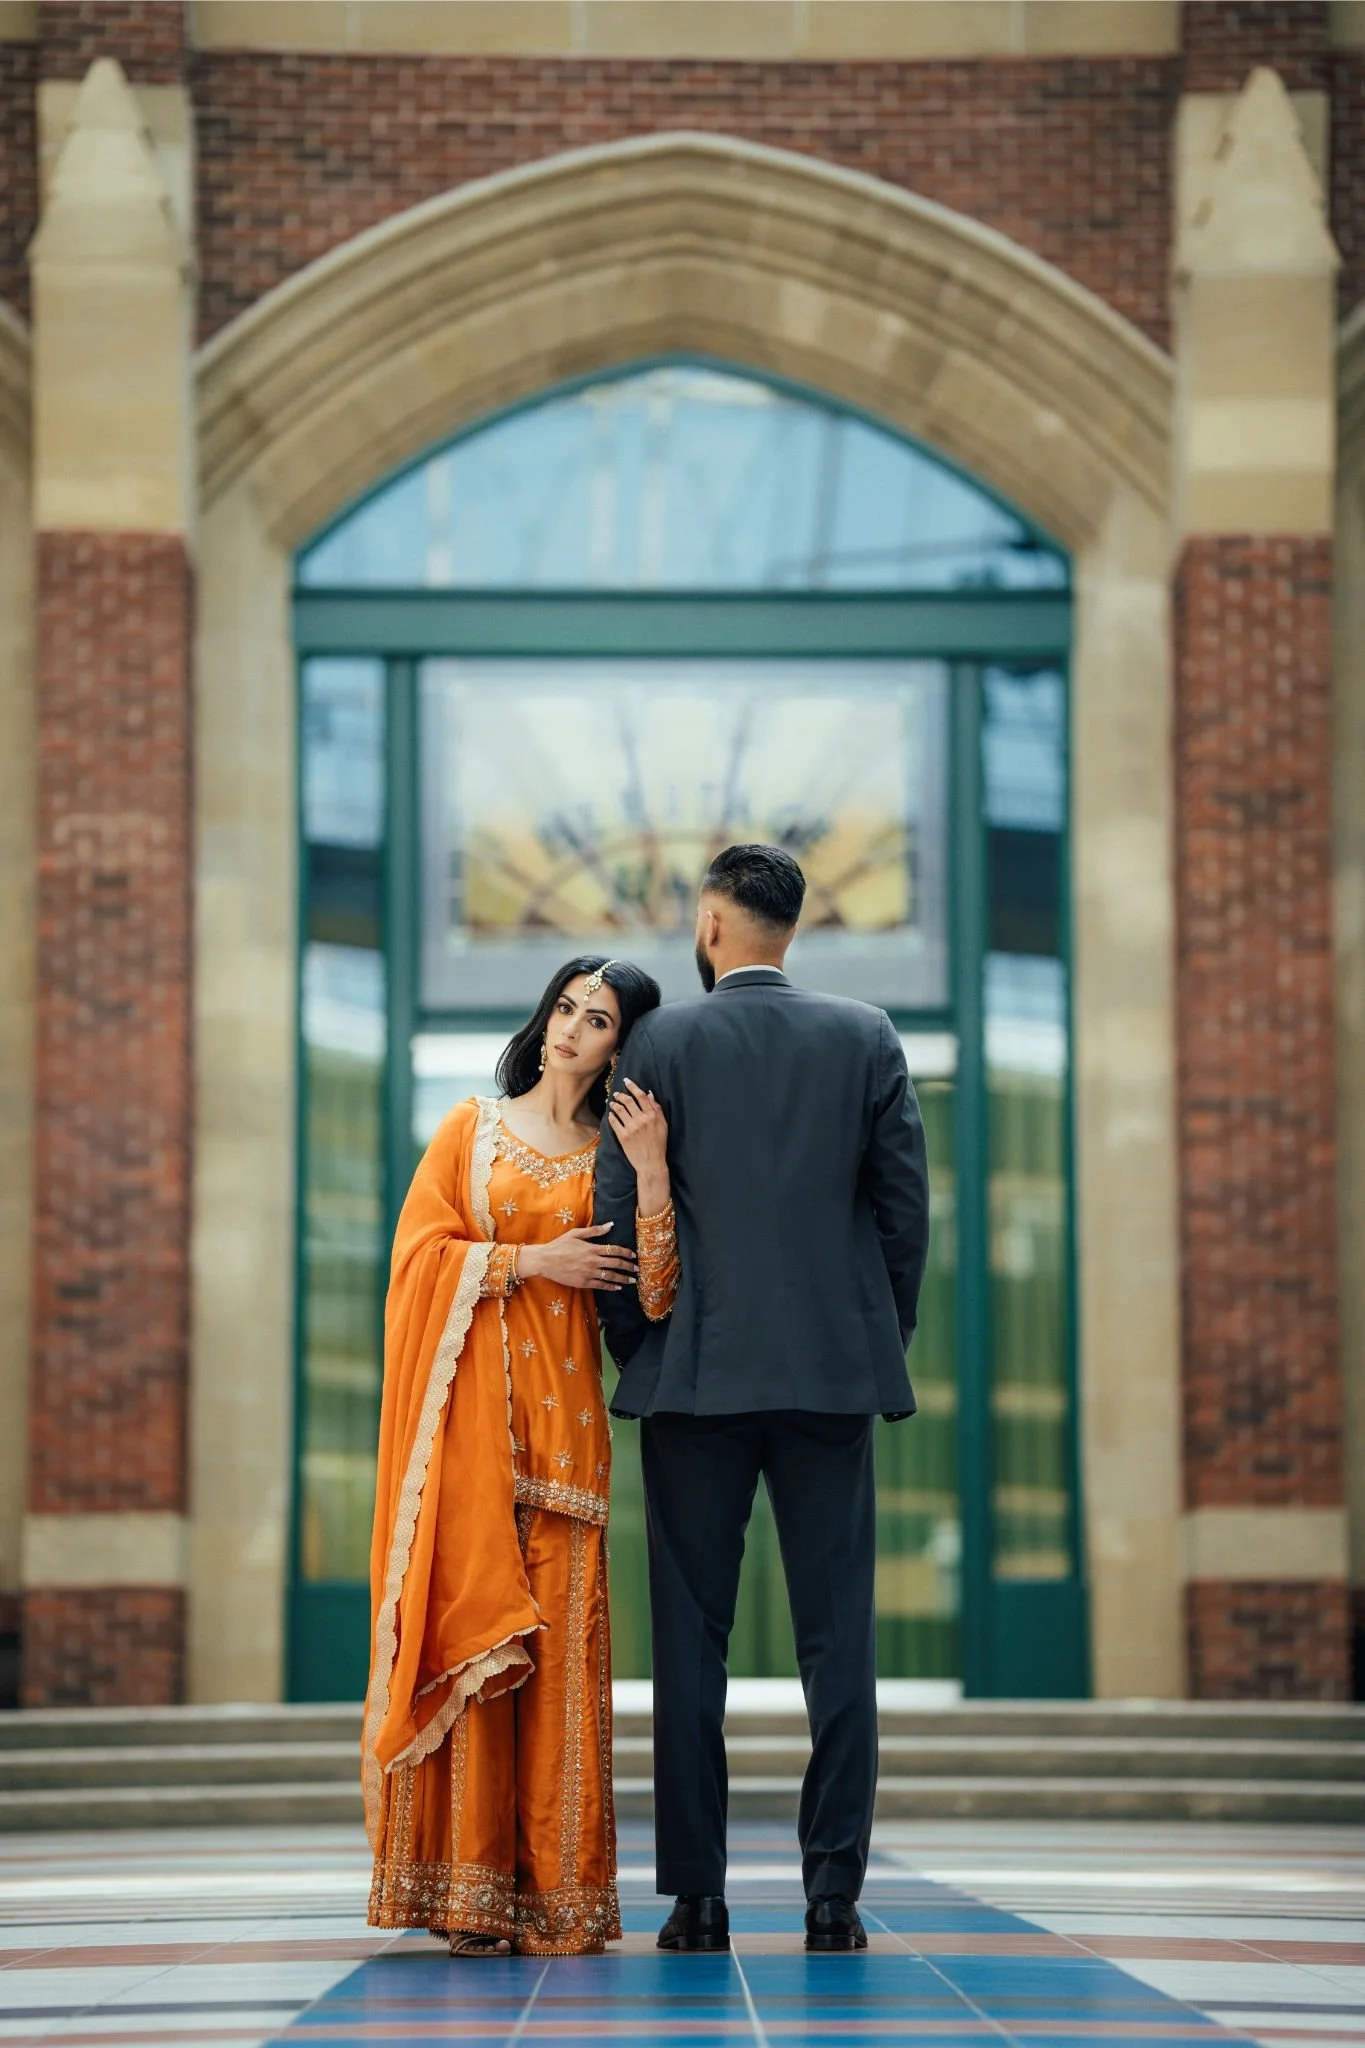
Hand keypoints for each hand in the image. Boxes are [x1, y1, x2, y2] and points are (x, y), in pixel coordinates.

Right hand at [519, 1223, 636, 1291]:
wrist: (545, 1260)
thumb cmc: (559, 1245)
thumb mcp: (576, 1234)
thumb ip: (594, 1231)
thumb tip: (611, 1225)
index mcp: (591, 1248)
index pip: (614, 1250)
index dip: (626, 1252)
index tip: (634, 1255)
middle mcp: (592, 1261)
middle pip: (615, 1263)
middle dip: (628, 1266)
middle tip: (637, 1269)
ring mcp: (588, 1273)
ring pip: (610, 1276)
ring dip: (623, 1278)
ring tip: (632, 1280)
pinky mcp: (583, 1283)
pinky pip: (601, 1285)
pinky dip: (611, 1286)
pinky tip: (618, 1287)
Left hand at [608, 1079, 670, 1216]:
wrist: (651, 1163)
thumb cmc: (659, 1144)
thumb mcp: (663, 1125)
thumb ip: (656, 1109)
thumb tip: (649, 1094)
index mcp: (652, 1116)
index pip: (641, 1096)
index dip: (633, 1086)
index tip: (627, 1081)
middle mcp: (642, 1120)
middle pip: (629, 1101)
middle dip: (621, 1094)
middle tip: (617, 1093)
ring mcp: (631, 1128)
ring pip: (620, 1110)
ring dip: (615, 1104)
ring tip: (612, 1103)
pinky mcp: (623, 1136)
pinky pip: (614, 1122)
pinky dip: (612, 1116)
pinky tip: (611, 1115)